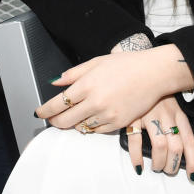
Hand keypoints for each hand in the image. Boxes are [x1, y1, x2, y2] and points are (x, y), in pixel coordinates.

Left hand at [33, 44, 193, 133]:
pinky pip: (97, 131)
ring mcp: (107, 114)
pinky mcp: (119, 123)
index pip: (57, 103)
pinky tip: (90, 119)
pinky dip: (90, 127)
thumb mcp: (96, 62)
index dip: (45, 111)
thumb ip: (73, 74)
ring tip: (73, 118)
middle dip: (55, 121)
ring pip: (81, 127)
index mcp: (86, 85)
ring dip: (73, 124)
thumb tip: (55, 82)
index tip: (39, 113)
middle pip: (65, 120)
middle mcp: (95, 102)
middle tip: (52, 119)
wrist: (153, 73)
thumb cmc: (126, 64)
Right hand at [125, 96, 193, 177]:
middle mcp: (166, 116)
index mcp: (179, 115)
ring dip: (159, 163)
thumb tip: (181, 152)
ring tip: (157, 167)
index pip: (190, 141)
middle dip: (173, 165)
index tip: (192, 175)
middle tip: (169, 170)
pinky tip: (139, 165)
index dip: (193, 161)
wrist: (141, 75)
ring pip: (160, 146)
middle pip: (176, 147)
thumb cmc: (158, 97)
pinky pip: (135, 141)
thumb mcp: (173, 108)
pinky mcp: (133, 116)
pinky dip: (137, 157)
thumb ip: (177, 127)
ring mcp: (150, 116)